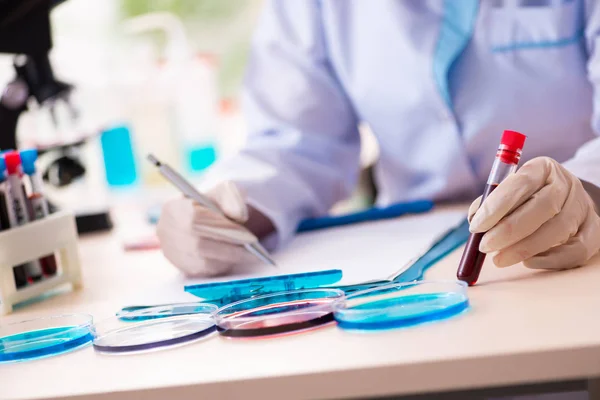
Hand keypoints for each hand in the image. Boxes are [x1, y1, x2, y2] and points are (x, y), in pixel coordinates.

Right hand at [157, 181, 259, 276]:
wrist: (206, 218)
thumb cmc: (215, 203)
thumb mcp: (226, 192)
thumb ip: (233, 198)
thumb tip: (239, 215)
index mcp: (173, 208)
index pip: (195, 220)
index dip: (221, 228)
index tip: (246, 234)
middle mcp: (166, 231)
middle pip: (199, 244)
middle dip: (228, 247)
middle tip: (252, 249)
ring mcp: (171, 252)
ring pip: (203, 261)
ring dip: (228, 258)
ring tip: (248, 253)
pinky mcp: (181, 267)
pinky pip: (204, 271)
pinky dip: (222, 265)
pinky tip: (233, 258)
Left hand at [468, 157, 599, 269]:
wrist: (564, 200)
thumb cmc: (526, 197)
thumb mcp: (507, 191)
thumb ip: (489, 204)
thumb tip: (475, 222)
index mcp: (542, 168)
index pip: (521, 183)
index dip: (496, 206)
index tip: (476, 226)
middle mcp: (566, 184)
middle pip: (542, 207)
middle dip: (509, 230)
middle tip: (485, 246)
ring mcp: (583, 207)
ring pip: (557, 230)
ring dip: (524, 248)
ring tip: (499, 258)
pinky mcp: (594, 231)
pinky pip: (576, 250)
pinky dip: (550, 260)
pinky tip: (527, 262)